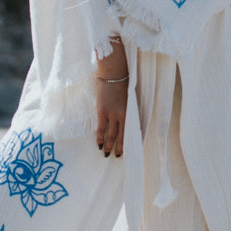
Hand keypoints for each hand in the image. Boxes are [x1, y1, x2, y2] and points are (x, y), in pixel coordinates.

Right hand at [96, 42, 127, 156]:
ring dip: (109, 146)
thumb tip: (125, 118)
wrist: (114, 73)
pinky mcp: (102, 112)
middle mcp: (123, 116)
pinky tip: (99, 145)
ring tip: (107, 154)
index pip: (131, 131)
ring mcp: (112, 114)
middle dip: (119, 147)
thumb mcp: (129, 97)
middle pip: (122, 135)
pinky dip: (100, 138)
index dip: (129, 141)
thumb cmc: (122, 83)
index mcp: (131, 112)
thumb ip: (127, 109)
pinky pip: (101, 128)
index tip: (128, 150)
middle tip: (117, 156)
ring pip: (111, 135)